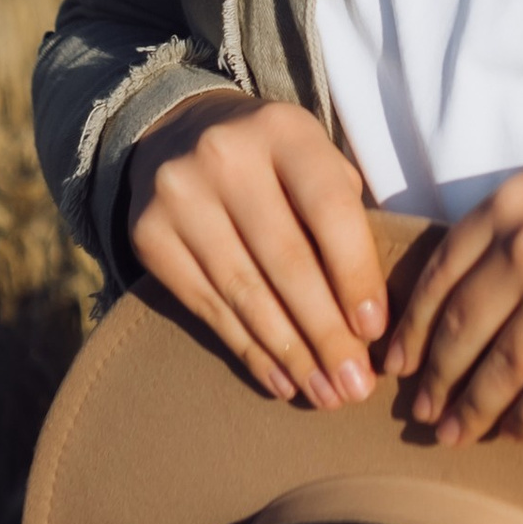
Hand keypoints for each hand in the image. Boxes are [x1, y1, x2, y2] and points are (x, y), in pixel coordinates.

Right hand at [125, 95, 387, 409]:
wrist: (181, 133)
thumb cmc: (277, 163)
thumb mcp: (316, 162)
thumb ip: (346, 220)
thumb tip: (373, 322)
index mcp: (283, 129)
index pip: (329, 209)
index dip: (355, 275)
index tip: (374, 331)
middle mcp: (225, 156)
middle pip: (285, 261)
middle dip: (326, 333)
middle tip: (355, 386)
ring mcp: (178, 195)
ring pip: (244, 293)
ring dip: (291, 354)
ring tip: (325, 393)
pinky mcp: (148, 234)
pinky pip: (207, 307)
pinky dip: (249, 350)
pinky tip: (281, 380)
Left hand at [380, 136, 522, 446]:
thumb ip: (518, 225)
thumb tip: (470, 287)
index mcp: (513, 203)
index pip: (437, 277)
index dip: (412, 329)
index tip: (397, 363)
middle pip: (458, 330)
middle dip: (433, 380)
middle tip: (418, 412)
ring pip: (495, 371)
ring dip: (469, 411)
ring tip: (454, 434)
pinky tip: (516, 432)